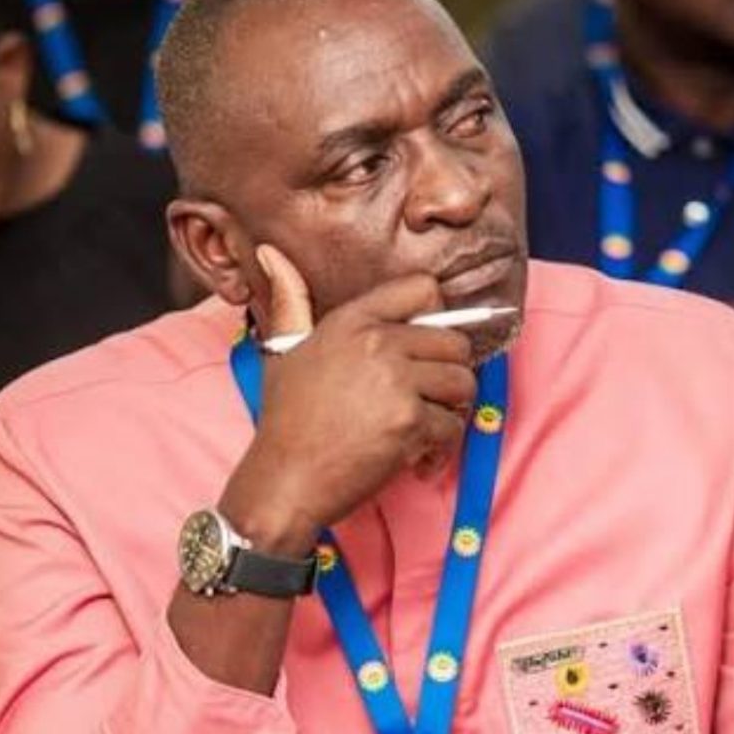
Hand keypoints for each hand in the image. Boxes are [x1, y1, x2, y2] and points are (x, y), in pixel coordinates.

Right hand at [219, 245, 476, 554]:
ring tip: (423, 430)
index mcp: (352, 320)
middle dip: (448, 375)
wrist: (284, 481)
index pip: (423, 288)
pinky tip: (413, 460)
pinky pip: (452, 426)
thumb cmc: (285, 421)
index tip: (426, 348)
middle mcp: (377, 343)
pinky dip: (439, 449)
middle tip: (428, 401)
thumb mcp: (283, 349)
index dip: (435, 317)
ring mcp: (396, 382)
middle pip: (454, 341)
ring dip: (450, 412)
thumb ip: (292, 300)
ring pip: (462, 384)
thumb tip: (271, 252)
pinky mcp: (410, 421)